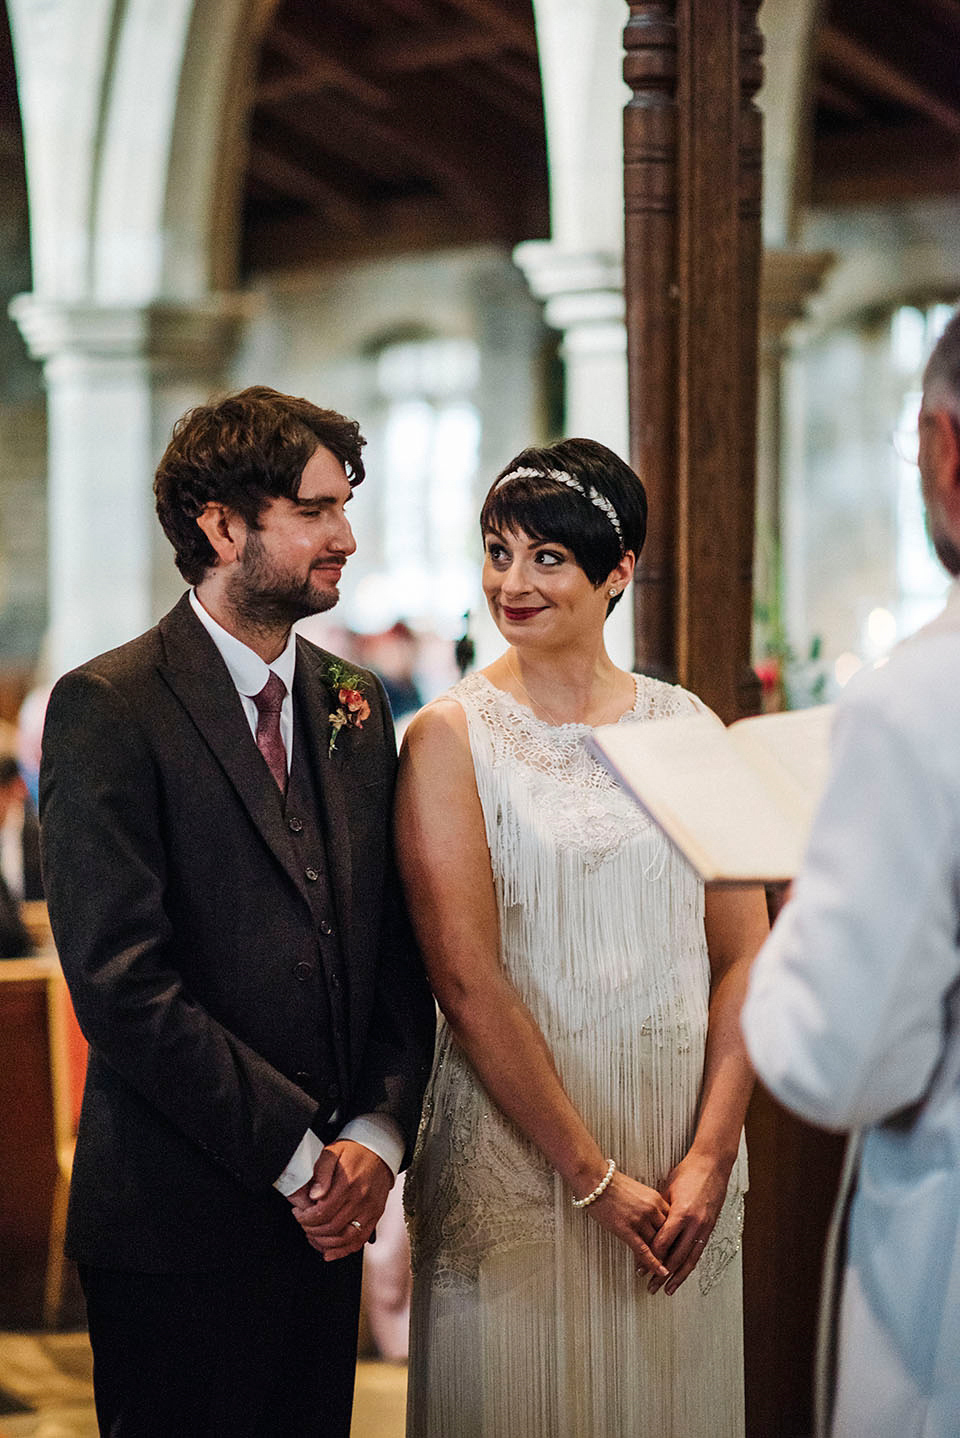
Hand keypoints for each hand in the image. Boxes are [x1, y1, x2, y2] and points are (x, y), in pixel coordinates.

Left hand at [289, 1140, 392, 1259]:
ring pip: (345, 1239)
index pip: (322, 1212)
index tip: (298, 1214)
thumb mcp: (332, 1153)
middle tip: (304, 1224)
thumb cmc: (354, 1151)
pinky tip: (330, 1252)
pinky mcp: (375, 1216)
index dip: (306, 1218)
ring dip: (325, 1243)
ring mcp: (370, 1210)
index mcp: (348, 1184)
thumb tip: (314, 1195)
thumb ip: (321, 1173)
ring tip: (314, 1236)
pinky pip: (359, 1240)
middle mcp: (361, 1199)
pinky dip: (344, 1251)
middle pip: (332, 1227)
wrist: (380, 1150)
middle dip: (312, 1230)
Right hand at [585, 1170, 670, 1280]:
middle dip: (672, 1249)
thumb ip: (650, 1205)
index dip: (677, 1236)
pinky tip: (659, 1272)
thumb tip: (654, 1219)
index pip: (674, 1222)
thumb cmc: (613, 1183)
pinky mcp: (626, 1229)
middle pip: (669, 1234)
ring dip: (662, 1259)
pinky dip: (653, 1263)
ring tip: (668, 1271)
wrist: (595, 1179)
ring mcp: (640, 1220)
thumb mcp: (639, 1191)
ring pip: (657, 1244)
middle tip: (677, 1261)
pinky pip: (643, 1250)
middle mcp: (651, 1209)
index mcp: (656, 1198)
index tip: (680, 1246)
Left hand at [647, 1151, 729, 1295]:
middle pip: (675, 1257)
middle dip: (662, 1274)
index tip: (640, 1268)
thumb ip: (660, 1212)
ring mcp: (704, 1227)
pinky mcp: (710, 1228)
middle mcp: (694, 1224)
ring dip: (678, 1277)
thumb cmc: (687, 1173)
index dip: (650, 1257)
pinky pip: (699, 1252)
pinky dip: (689, 1266)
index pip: (662, 1244)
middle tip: (650, 1287)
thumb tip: (648, 1229)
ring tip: (667, 1290)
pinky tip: (682, 1274)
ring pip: (690, 1260)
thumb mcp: (668, 1190)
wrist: (712, 1164)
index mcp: (681, 1213)